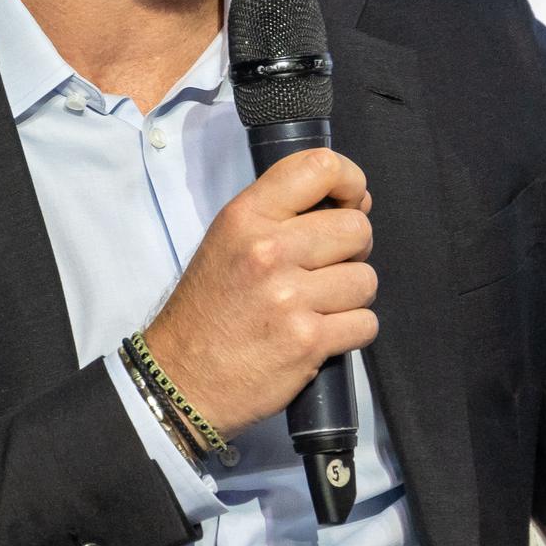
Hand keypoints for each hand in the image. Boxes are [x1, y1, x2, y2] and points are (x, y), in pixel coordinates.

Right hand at [141, 147, 377, 433]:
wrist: (180, 378)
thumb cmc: (208, 310)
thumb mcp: (228, 241)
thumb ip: (283, 215)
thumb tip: (357, 204)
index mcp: (246, 217)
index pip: (320, 167)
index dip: (351, 181)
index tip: (352, 202)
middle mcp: (268, 250)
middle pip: (357, 229)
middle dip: (353, 251)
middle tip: (325, 269)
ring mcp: (288, 296)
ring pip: (366, 279)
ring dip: (351, 297)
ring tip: (316, 306)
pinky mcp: (307, 341)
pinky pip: (365, 323)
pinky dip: (351, 332)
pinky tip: (319, 335)